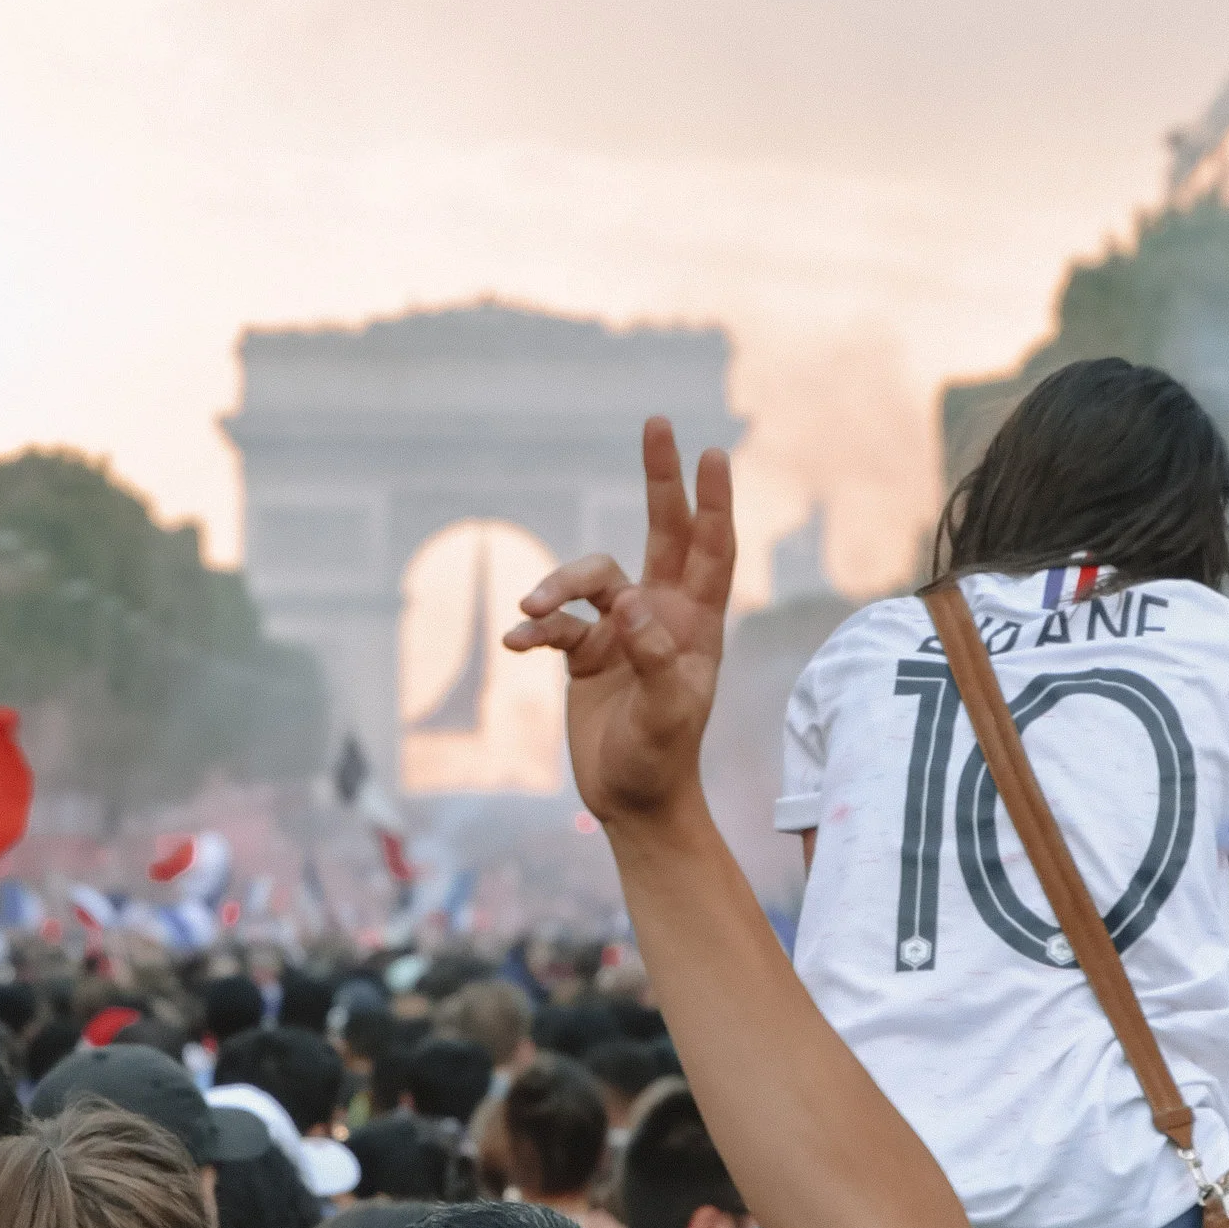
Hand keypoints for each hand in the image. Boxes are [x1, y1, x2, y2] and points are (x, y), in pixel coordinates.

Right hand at [504, 419, 733, 825]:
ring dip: (557, 585)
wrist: (633, 803)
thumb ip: (654, 656)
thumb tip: (628, 600)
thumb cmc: (662, 759)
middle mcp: (662, 615)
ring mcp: (622, 631)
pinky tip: (515, 641)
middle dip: (661, 480)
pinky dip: (535, 628)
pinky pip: (555, 624)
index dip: (713, 502)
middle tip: (658, 424)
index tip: (712, 454)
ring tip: (528, 608)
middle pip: (663, 531)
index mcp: (697, 624)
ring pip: (589, 578)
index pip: (711, 550)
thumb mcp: (668, 714)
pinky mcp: (586, 653)